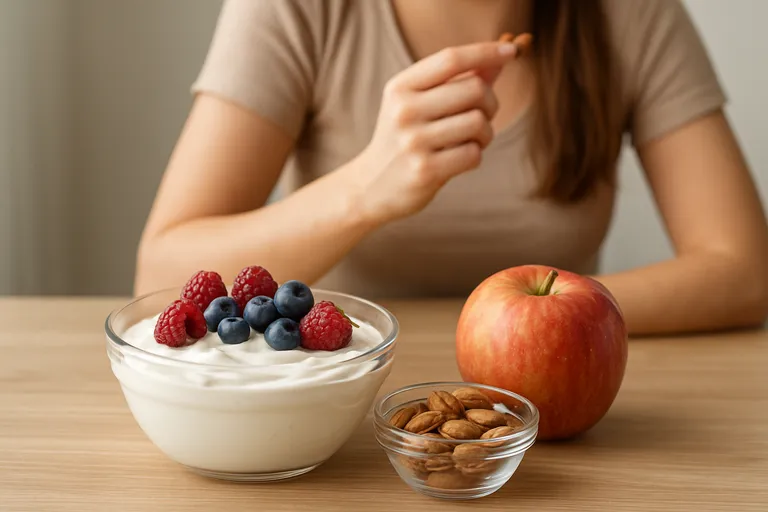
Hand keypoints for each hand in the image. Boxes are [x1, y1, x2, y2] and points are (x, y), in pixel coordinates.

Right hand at [344, 41, 518, 225]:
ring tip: (472, 141)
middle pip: (474, 89)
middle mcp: (404, 110)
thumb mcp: (420, 104)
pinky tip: (460, 159)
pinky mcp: (424, 171)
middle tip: (482, 117)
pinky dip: (475, 156)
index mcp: (400, 87)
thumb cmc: (404, 139)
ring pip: (478, 122)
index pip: (451, 59)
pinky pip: (473, 154)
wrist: (370, 186)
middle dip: (490, 102)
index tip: (510, 51)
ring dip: (485, 133)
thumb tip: (501, 57)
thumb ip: (459, 81)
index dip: (485, 52)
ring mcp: (413, 141)